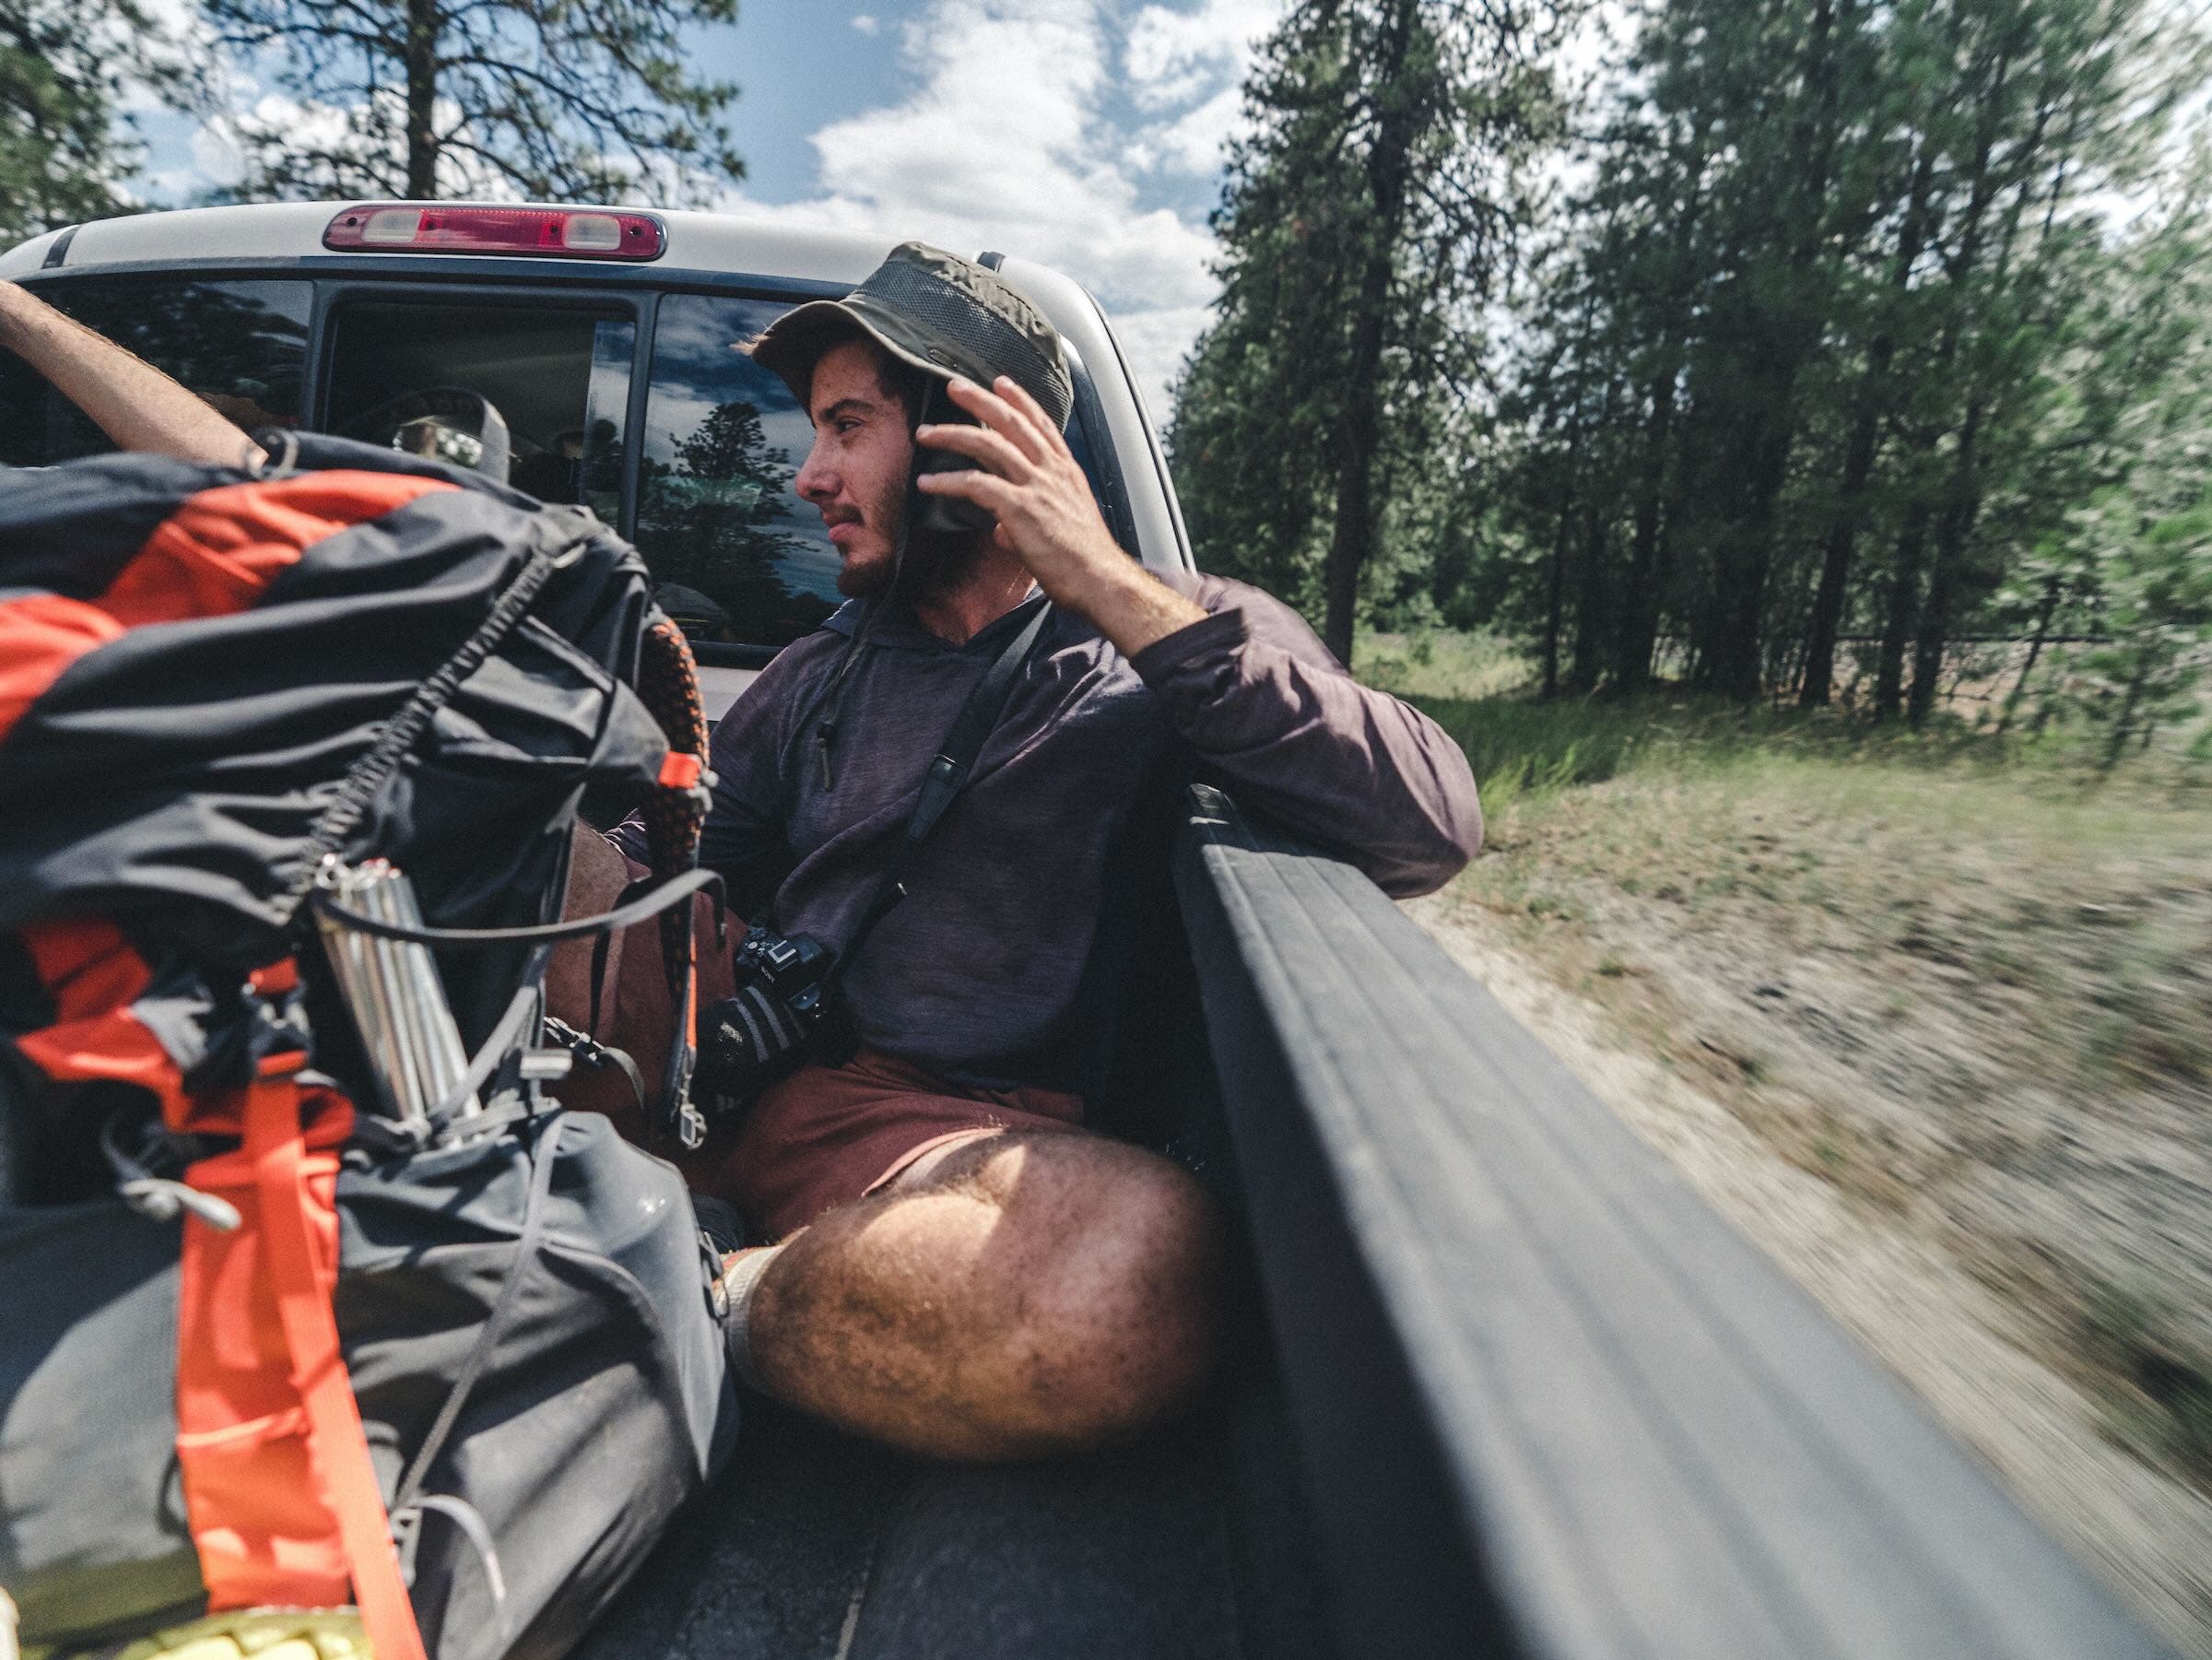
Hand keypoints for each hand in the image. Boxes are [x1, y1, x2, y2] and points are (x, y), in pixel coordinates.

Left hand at [917, 375, 1204, 651]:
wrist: (1100, 580)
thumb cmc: (1085, 562)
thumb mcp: (1062, 529)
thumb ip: (1025, 523)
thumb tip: (1001, 532)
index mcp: (1067, 472)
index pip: (1041, 424)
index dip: (1019, 400)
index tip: (1000, 383)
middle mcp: (1052, 471)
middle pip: (1010, 422)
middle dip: (979, 400)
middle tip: (954, 387)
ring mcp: (1036, 486)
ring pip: (987, 444)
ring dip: (951, 434)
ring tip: (926, 433)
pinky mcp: (1019, 508)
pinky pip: (975, 484)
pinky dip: (947, 481)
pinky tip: (927, 484)